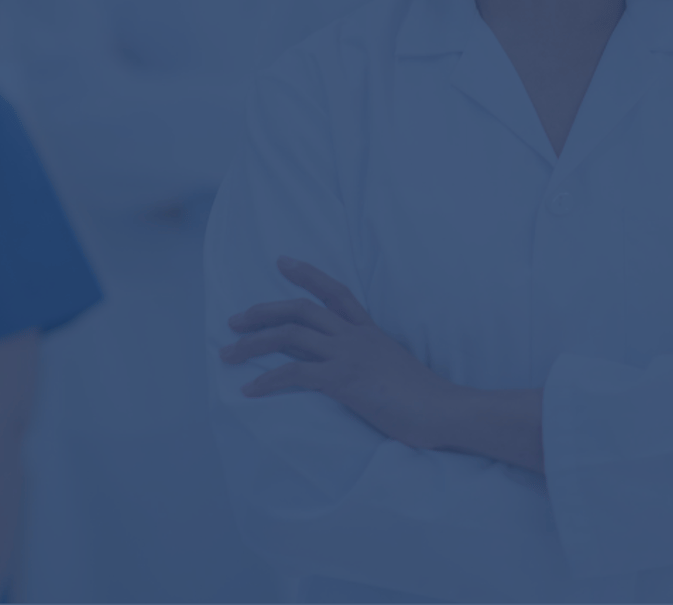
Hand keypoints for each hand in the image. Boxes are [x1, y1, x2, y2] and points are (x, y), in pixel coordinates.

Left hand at [222, 258, 456, 449]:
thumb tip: (352, 369)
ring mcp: (350, 355)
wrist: (445, 411)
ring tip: (227, 354)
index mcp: (370, 333)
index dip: (307, 275)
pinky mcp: (344, 380)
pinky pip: (295, 373)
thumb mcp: (393, 370)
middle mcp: (356, 337)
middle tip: (235, 320)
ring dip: (253, 343)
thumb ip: (371, 363)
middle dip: (264, 310)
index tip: (282, 261)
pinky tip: (249, 390)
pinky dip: (267, 380)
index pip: (336, 292)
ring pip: (291, 335)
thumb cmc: (425, 400)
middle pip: (303, 309)